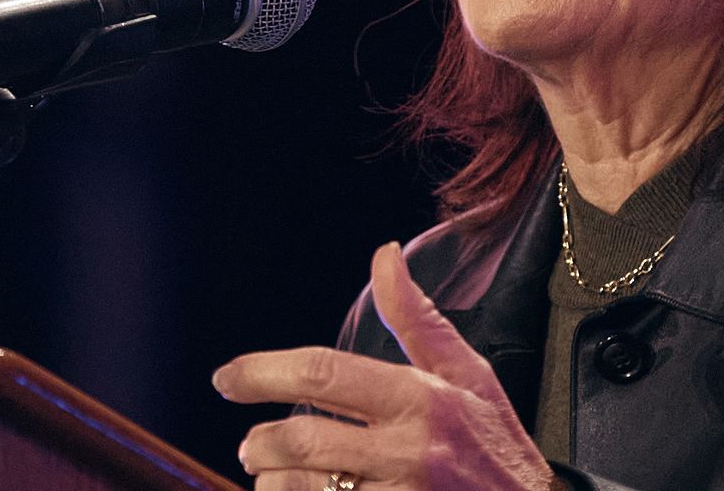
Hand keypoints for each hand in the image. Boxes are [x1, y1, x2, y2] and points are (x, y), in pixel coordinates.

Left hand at [214, 242, 554, 490]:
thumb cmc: (495, 444)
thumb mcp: (467, 374)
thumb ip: (417, 319)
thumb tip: (384, 256)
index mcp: (421, 399)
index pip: (325, 373)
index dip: (263, 371)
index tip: (228, 377)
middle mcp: (407, 451)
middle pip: (301, 440)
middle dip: (261, 442)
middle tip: (252, 445)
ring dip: (275, 485)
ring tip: (279, 479)